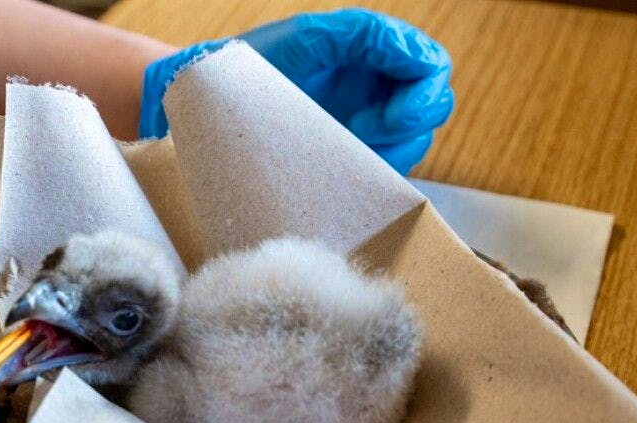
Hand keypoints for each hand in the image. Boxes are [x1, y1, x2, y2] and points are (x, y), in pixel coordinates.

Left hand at [140, 9, 453, 173]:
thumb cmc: (251, 68)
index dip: (424, 92)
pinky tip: (332, 166)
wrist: (205, 110)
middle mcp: (373, 87)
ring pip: (411, 144)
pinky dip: (367, 174)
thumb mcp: (306, 40)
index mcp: (369, 51)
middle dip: (408, 125)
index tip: (394, 116)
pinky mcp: (345, 159)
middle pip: (431, 107)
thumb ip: (364, 35)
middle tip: (362, 133)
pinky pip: (379, 172)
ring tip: (338, 145)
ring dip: (386, 151)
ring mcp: (363, 124)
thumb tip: (416, 54)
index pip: (429, 65)